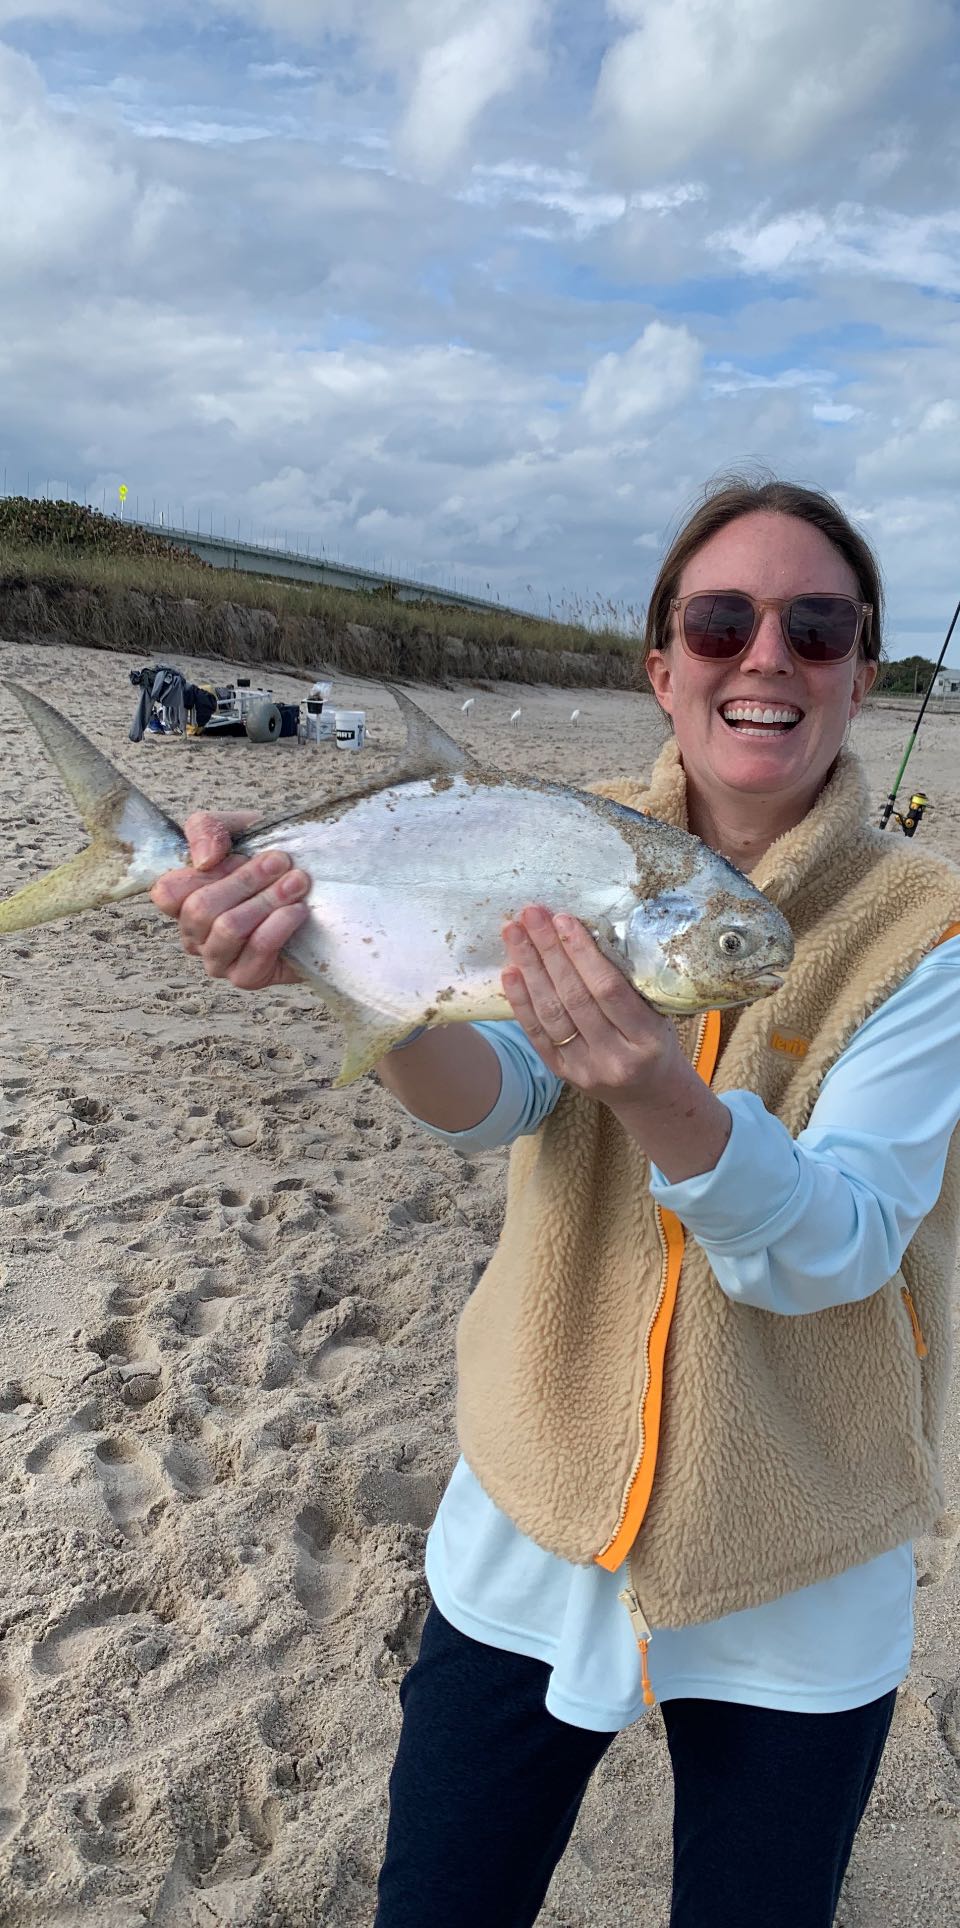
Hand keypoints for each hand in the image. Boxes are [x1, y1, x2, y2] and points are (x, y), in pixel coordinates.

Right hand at [150, 810, 310, 990]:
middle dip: (246, 881)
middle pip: (201, 909)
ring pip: (229, 929)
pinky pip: (257, 950)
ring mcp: (217, 960)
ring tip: (297, 882)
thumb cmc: (269, 858)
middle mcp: (194, 934)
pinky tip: (298, 910)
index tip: (238, 855)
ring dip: (266, 900)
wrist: (320, 887)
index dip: (200, 873)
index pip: (166, 893)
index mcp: (183, 900)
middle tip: (281, 862)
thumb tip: (204, 860)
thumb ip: (207, 830)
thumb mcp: (237, 829)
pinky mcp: (247, 977)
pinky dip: (279, 925)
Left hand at [500, 905, 681, 1107]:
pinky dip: (521, 1001)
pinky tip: (510, 971)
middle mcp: (614, 1057)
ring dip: (529, 968)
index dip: (582, 953)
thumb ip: (629, 983)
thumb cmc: (654, 1041)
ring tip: (514, 933)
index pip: (608, 989)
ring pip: (551, 1013)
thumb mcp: (658, 1013)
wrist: (649, 1093)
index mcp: (647, 1037)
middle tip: (531, 915)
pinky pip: (536, 1033)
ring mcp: (585, 1068)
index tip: (563, 920)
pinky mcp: (561, 1073)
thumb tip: (585, 934)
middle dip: (549, 951)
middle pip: (574, 997)